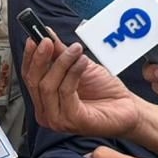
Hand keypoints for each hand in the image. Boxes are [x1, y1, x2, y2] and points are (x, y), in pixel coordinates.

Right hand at [22, 37, 142, 138]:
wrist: (128, 108)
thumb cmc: (105, 91)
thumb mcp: (79, 66)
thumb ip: (60, 54)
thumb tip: (46, 36)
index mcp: (44, 101)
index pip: (29, 77)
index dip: (29, 57)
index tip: (33, 38)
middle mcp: (47, 113)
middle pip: (34, 82)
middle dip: (40, 58)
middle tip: (47, 40)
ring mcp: (58, 120)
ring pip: (48, 86)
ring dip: (61, 63)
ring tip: (75, 50)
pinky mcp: (73, 121)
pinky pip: (66, 92)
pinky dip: (73, 73)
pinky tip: (82, 62)